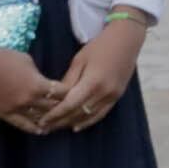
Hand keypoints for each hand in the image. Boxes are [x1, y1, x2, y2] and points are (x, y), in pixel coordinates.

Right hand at [0, 31, 60, 128]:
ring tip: (58, 122)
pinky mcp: (4, 114)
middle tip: (69, 110)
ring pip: (38, 119)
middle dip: (62, 108)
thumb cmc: (4, 57)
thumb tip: (44, 82)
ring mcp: (16, 109)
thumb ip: (38, 76)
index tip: (74, 93)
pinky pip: (21, 124)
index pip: (61, 93)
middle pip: (52, 108)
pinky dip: (33, 128)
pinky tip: (41, 130)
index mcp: (37, 85)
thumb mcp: (28, 61)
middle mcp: (29, 100)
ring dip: (49, 120)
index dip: (69, 93)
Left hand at [37, 12, 147, 131]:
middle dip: (60, 122)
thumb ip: (69, 80)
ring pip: (89, 117)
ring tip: (56, 127)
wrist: (127, 39)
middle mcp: (104, 93)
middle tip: (44, 127)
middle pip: (78, 113)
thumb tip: (56, 97)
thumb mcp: (79, 60)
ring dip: (71, 123)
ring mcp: (112, 97)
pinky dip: (87, 122)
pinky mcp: (117, 97)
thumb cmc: (100, 46)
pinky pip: (100, 114)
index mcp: (93, 82)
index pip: (70, 104)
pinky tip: (76, 126)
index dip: (55, 115)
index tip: (42, 121)